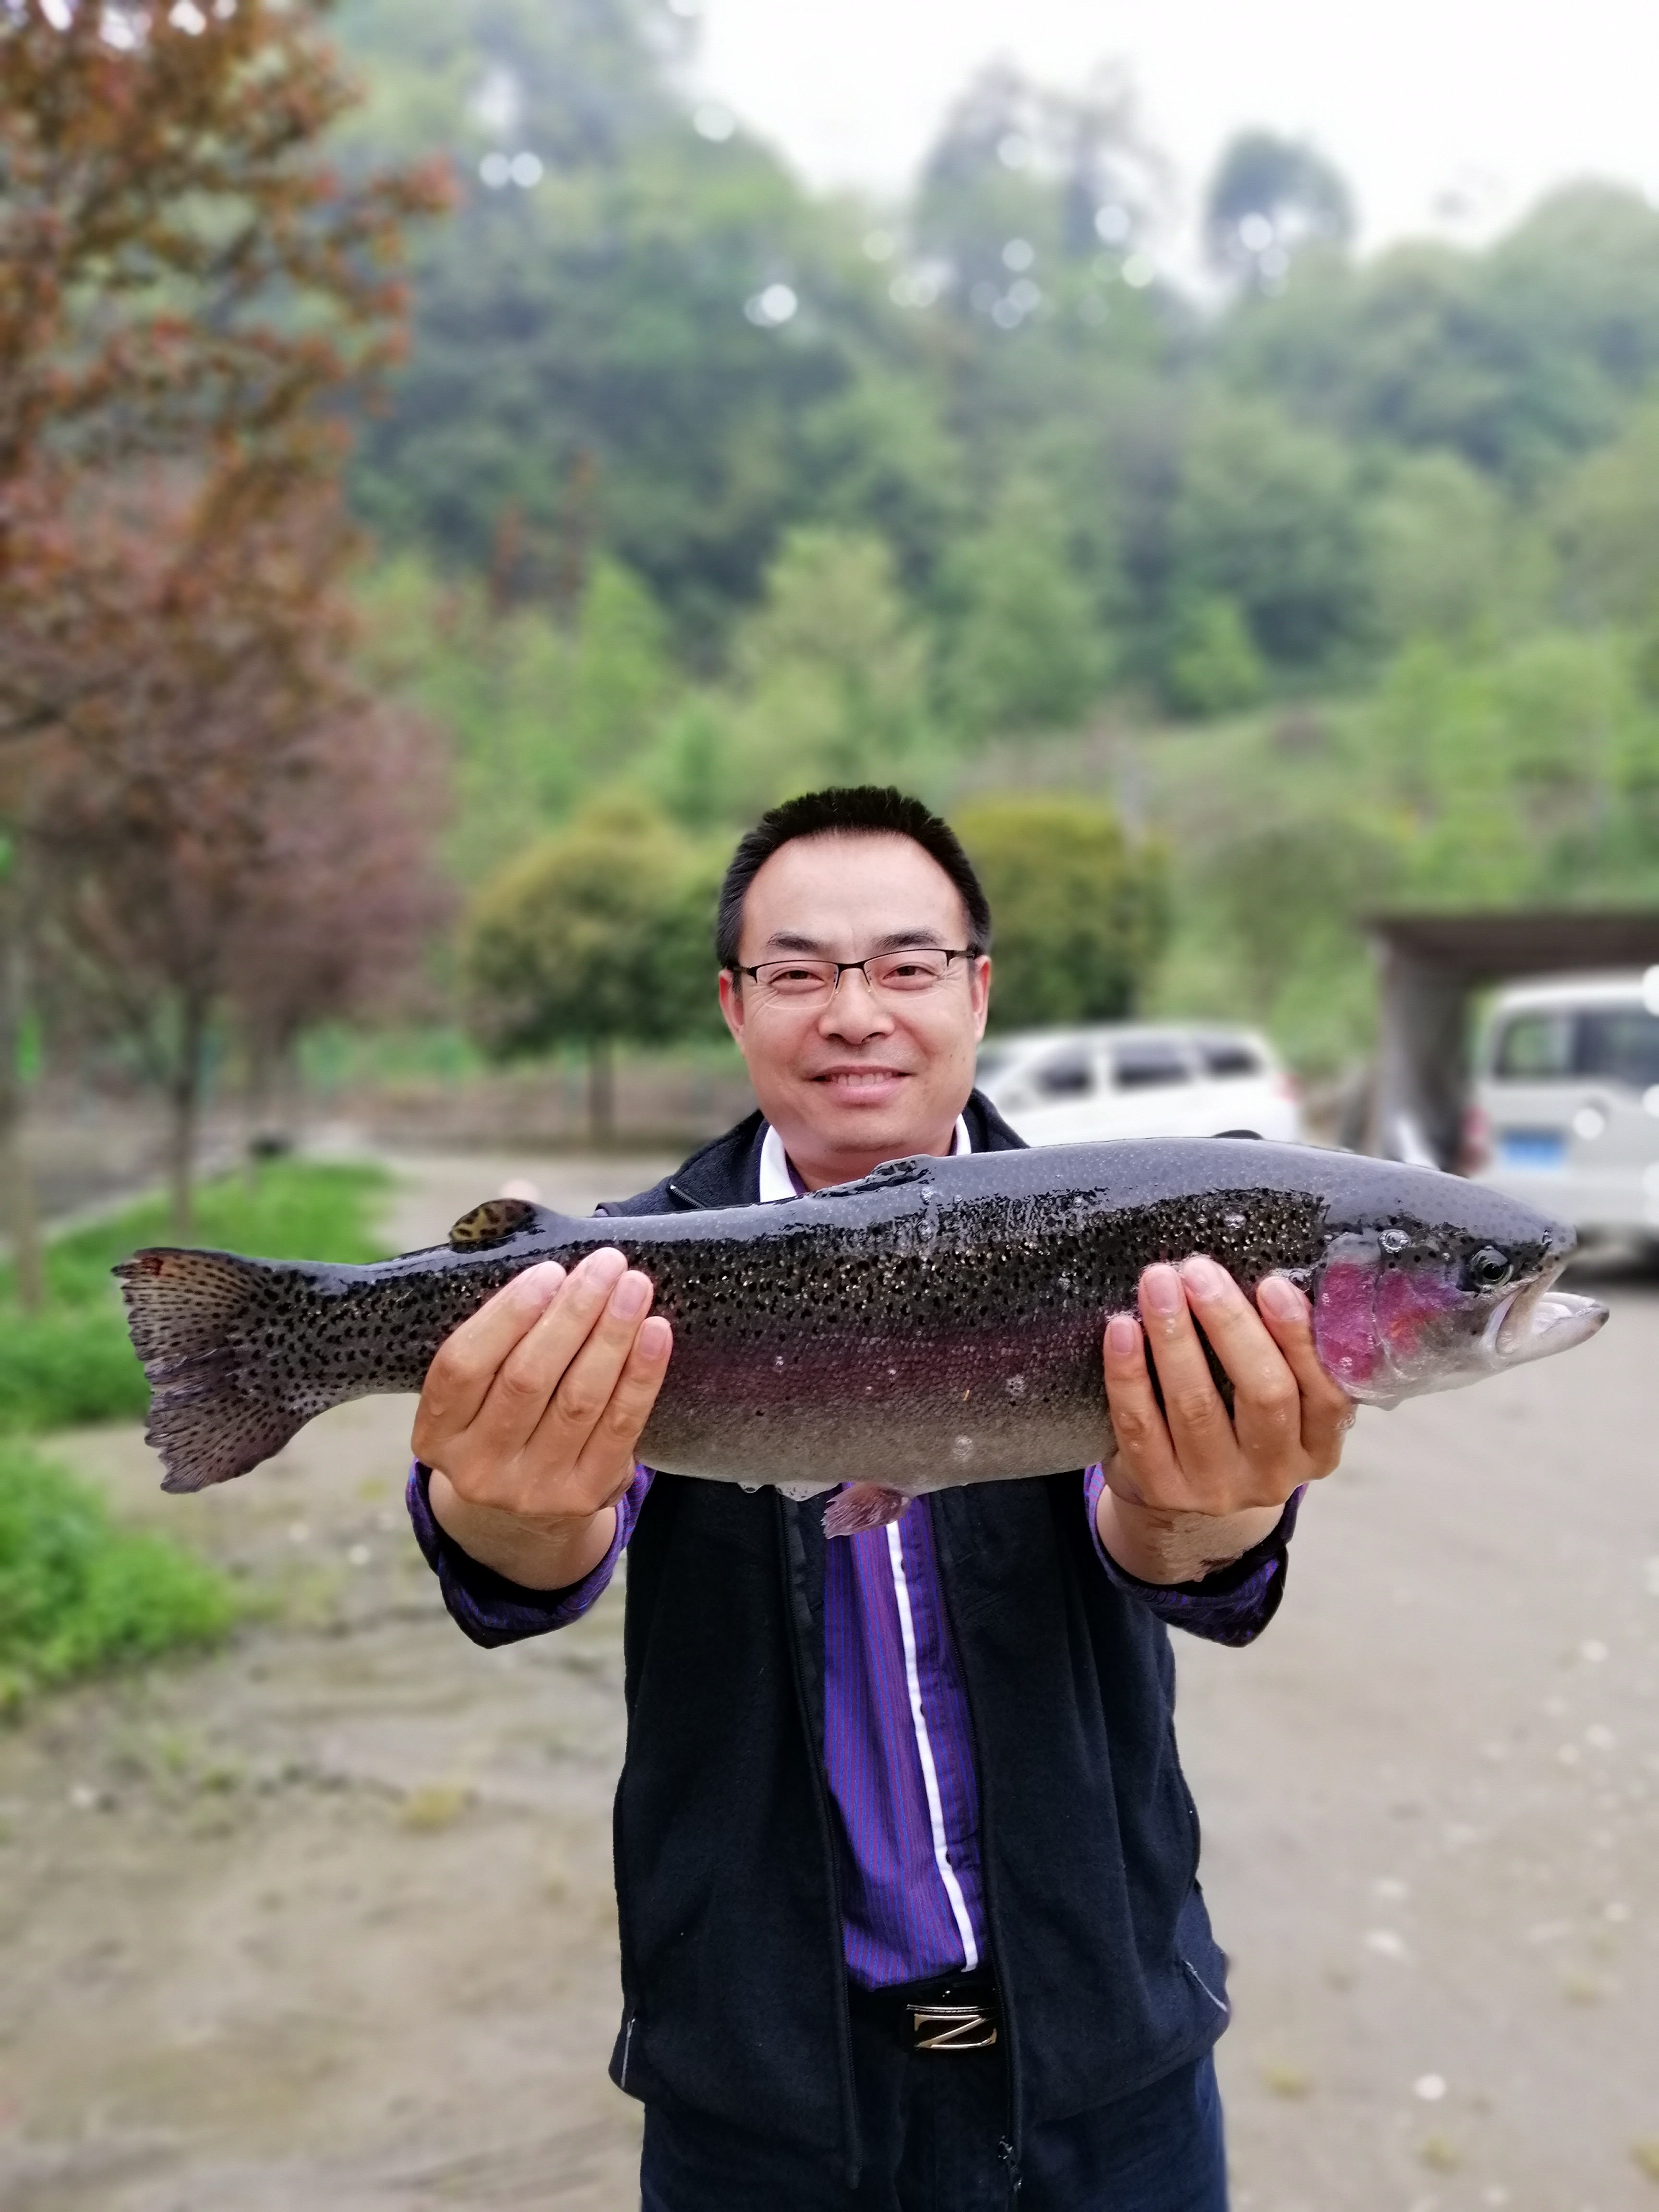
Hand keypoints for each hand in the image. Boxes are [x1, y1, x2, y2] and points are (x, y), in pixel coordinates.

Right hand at [412, 1249, 672, 1590]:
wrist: (521, 1522)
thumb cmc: (499, 1416)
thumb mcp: (480, 1376)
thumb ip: (496, 1292)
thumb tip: (516, 1191)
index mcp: (435, 1434)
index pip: (462, 1366)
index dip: (505, 1315)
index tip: (547, 1271)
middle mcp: (475, 1469)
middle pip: (526, 1379)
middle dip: (572, 1314)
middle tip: (606, 1264)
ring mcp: (532, 1490)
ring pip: (578, 1400)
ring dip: (612, 1335)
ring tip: (635, 1284)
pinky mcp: (585, 1498)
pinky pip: (621, 1426)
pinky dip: (641, 1375)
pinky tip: (656, 1332)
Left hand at [1097, 1257, 1352, 1584]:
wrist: (1185, 1494)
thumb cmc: (1237, 1419)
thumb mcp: (1279, 1399)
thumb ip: (1282, 1352)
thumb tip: (1265, 1279)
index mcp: (1318, 1447)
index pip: (1326, 1393)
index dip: (1300, 1338)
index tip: (1271, 1284)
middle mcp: (1275, 1474)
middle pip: (1265, 1394)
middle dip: (1230, 1324)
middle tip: (1198, 1270)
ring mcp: (1218, 1488)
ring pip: (1197, 1406)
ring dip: (1175, 1337)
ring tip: (1157, 1284)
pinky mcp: (1163, 1491)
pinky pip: (1141, 1427)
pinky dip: (1128, 1375)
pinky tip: (1121, 1329)